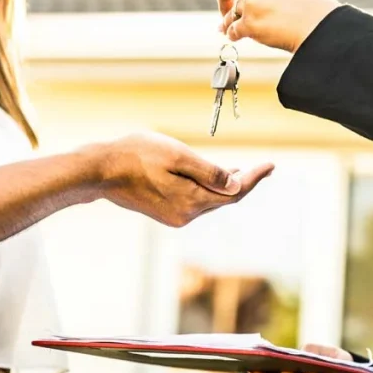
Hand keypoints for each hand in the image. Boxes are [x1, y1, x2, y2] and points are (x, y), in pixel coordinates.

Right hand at [100, 132, 273, 226]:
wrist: (100, 171)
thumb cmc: (136, 155)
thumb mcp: (178, 156)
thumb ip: (209, 171)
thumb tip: (236, 184)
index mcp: (192, 201)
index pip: (235, 192)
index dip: (255, 177)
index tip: (271, 164)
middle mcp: (186, 215)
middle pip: (225, 199)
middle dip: (246, 182)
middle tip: (264, 167)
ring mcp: (174, 216)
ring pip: (210, 201)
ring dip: (227, 186)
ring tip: (242, 170)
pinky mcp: (165, 212)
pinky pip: (196, 202)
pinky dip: (209, 190)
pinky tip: (213, 177)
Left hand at [216, 0, 341, 52]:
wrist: (323, 25)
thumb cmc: (311, 8)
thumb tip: (234, 9)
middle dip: (222, 1)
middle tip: (225, 12)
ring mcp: (250, 1)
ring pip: (231, 14)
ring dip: (231, 23)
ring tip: (235, 30)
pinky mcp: (250, 22)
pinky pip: (234, 30)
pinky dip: (235, 35)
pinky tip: (239, 37)